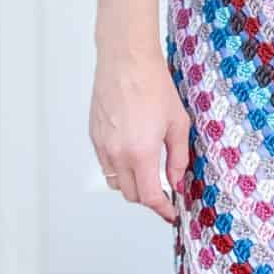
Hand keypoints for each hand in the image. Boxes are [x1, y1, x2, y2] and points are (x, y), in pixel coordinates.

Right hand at [88, 41, 190, 225]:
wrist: (126, 61)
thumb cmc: (152, 85)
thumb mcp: (178, 123)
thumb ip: (178, 157)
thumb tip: (177, 180)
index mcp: (140, 153)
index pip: (149, 196)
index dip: (163, 209)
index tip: (171, 212)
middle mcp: (117, 154)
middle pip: (131, 194)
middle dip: (149, 198)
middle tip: (164, 191)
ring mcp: (103, 146)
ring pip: (115, 181)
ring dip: (132, 184)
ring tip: (148, 173)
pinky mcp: (94, 136)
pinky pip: (106, 164)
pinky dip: (119, 168)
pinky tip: (132, 154)